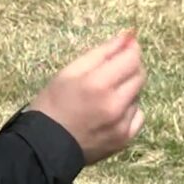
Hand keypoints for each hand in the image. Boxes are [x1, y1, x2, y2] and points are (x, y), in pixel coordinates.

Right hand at [29, 30, 145, 164]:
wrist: (44, 146)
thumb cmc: (53, 104)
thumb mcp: (70, 71)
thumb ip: (102, 53)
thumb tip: (129, 37)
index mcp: (98, 84)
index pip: (132, 59)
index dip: (131, 50)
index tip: (125, 47)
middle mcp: (115, 105)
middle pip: (139, 76)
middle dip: (130, 68)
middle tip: (112, 71)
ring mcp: (122, 125)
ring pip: (137, 96)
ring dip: (127, 91)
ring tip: (104, 97)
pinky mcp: (124, 139)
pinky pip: (137, 117)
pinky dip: (129, 111)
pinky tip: (111, 113)